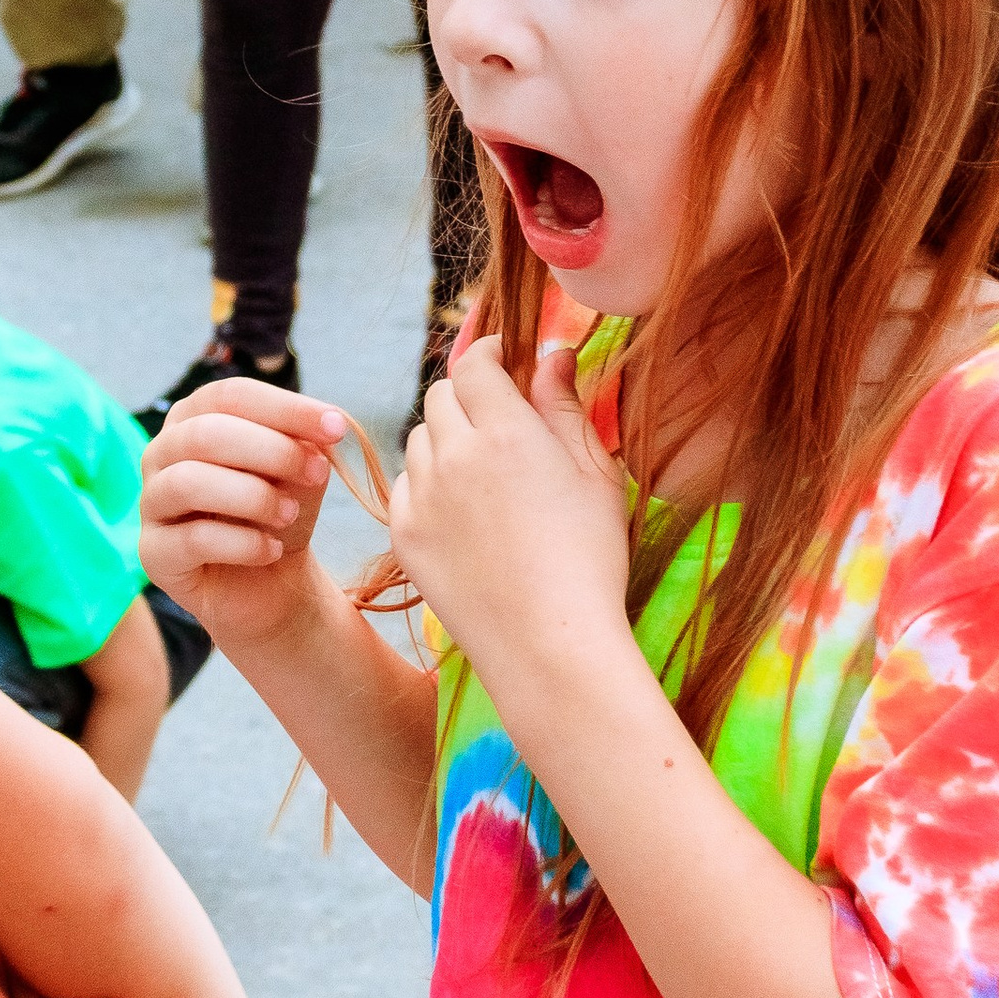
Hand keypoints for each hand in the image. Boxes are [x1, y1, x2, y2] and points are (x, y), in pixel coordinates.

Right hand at [138, 381, 350, 658]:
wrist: (271, 582)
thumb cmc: (279, 512)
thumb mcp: (301, 471)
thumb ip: (305, 443)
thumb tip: (325, 427)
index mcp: (194, 417)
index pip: (231, 396)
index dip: (285, 408)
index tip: (337, 428)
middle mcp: (162, 452)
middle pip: (205, 433)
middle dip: (272, 451)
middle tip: (317, 474)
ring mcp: (150, 502)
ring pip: (189, 482)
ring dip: (254, 497)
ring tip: (290, 514)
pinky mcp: (153, 553)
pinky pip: (194, 539)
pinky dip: (244, 544)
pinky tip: (271, 551)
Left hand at [385, 337, 631, 697]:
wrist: (550, 645)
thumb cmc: (590, 559)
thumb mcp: (595, 474)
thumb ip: (566, 406)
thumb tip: (550, 354)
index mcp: (508, 432)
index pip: (475, 363)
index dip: (490, 353)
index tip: (507, 361)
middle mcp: (455, 455)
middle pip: (442, 396)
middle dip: (469, 396)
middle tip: (501, 421)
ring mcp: (422, 496)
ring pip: (419, 439)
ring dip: (445, 440)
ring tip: (484, 473)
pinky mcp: (403, 535)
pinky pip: (404, 486)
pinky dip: (426, 485)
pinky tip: (462, 511)